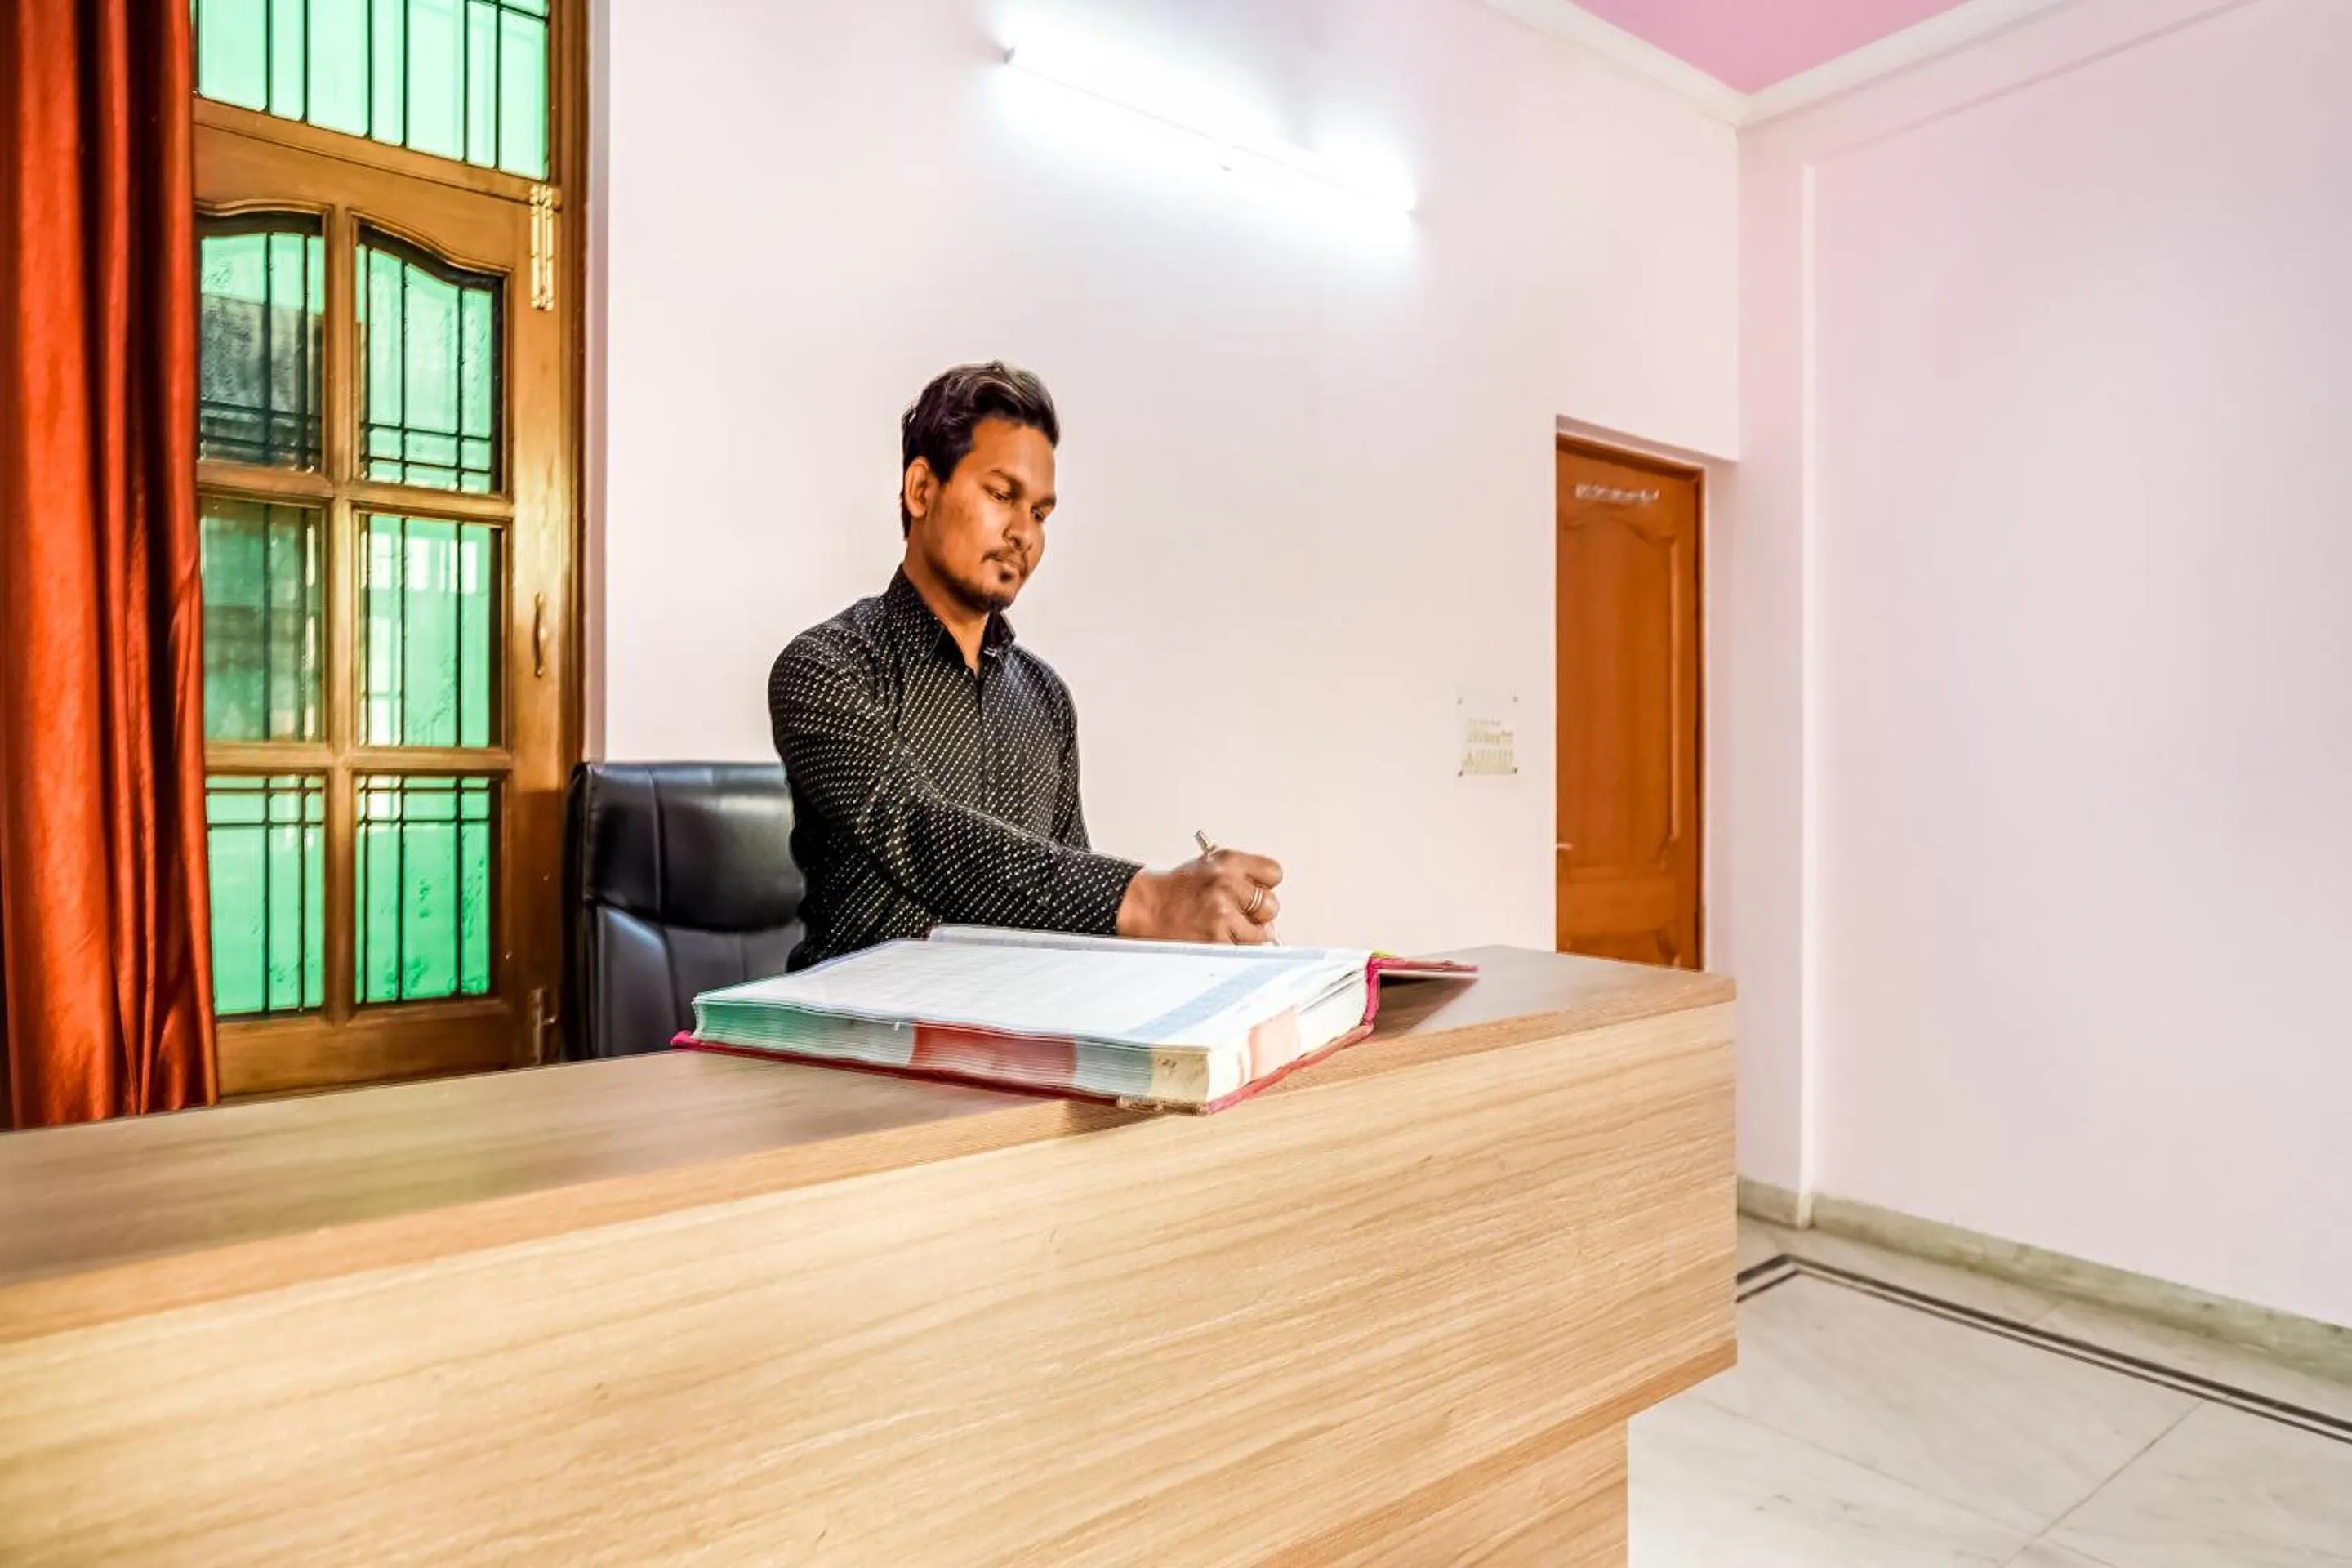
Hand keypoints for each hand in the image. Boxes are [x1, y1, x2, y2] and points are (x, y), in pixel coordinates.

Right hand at [1117, 849, 1283, 944]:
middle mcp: (1226, 884)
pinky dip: (1234, 950)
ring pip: (1262, 934)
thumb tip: (1268, 902)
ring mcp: (1221, 914)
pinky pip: (1244, 951)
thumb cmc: (1175, 890)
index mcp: (1228, 862)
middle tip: (1238, 916)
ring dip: (1248, 936)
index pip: (1273, 873)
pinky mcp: (1216, 939)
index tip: (1254, 893)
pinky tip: (1217, 940)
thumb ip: (1241, 878)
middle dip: (1258, 915)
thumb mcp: (1208, 867)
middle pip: (1271, 906)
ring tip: (1226, 930)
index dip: (1264, 887)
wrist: (1143, 907)